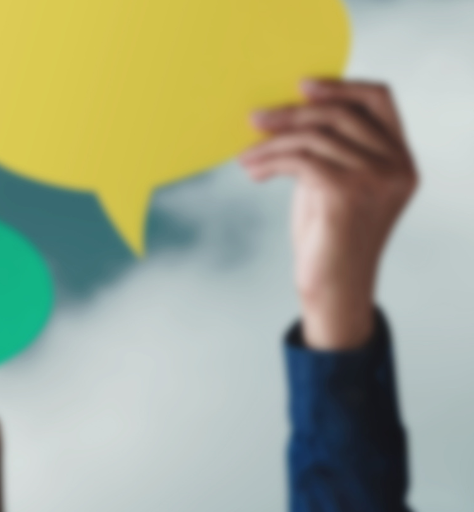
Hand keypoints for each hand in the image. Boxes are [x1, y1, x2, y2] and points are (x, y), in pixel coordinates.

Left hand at [242, 80, 417, 349]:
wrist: (334, 290)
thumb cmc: (329, 238)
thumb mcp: (334, 184)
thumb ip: (329, 149)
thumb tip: (287, 112)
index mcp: (401, 159)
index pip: (381, 99)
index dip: (341, 86)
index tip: (301, 86)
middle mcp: (397, 166)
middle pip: (340, 114)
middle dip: (291, 114)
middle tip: (254, 119)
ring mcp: (377, 179)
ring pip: (315, 136)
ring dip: (271, 142)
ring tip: (246, 156)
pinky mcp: (348, 193)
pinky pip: (300, 159)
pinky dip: (269, 160)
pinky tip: (252, 171)